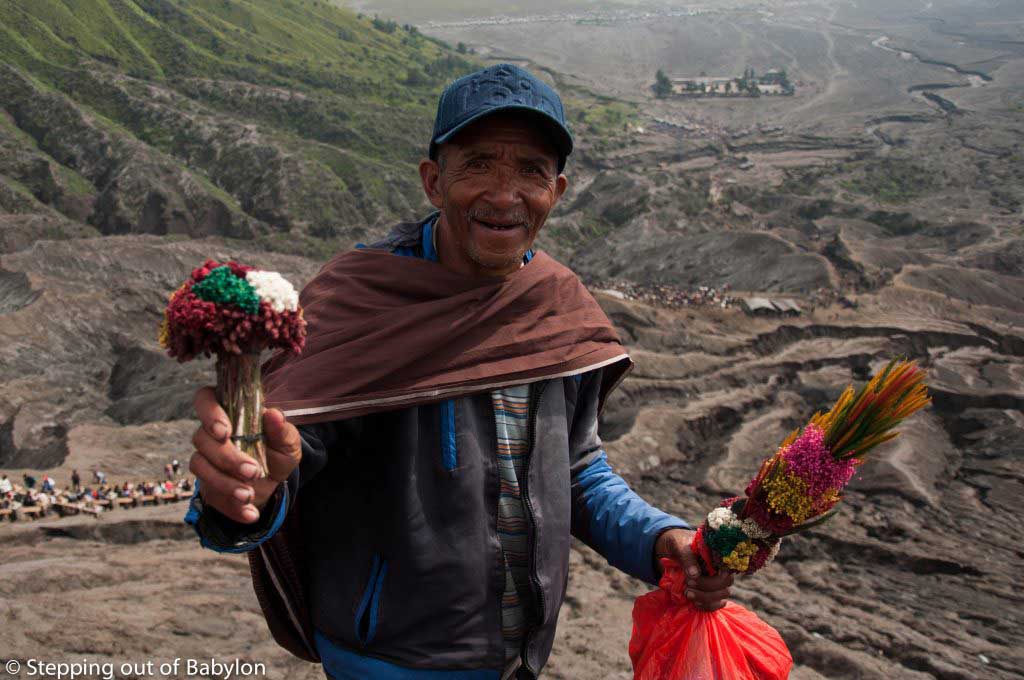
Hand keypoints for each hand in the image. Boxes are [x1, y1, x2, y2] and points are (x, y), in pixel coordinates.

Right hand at [189, 386, 301, 522]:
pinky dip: (231, 508)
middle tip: (252, 471)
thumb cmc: (278, 452)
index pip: (205, 400)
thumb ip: (281, 429)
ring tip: (249, 494)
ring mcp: (205, 460)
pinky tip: (250, 513)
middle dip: (226, 457)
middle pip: (201, 438)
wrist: (276, 482)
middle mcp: (210, 435)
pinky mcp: (207, 485)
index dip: (209, 414)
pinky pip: (210, 496)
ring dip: (224, 483)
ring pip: (200, 466)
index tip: (225, 432)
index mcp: (229, 413)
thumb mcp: (287, 442)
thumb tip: (274, 414)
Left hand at [655, 528, 733, 611]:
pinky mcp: (709, 594)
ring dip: (706, 598)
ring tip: (688, 593)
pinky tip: (694, 602)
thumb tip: (695, 574)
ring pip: (722, 596)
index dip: (720, 575)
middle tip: (688, 583)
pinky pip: (715, 604)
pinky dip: (706, 606)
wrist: (670, 551)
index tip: (700, 577)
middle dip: (708, 587)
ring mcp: (716, 583)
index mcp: (716, 555)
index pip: (728, 568)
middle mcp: (720, 570)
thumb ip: (687, 558)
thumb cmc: (679, 545)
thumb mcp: (680, 546)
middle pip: (726, 584)